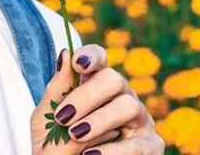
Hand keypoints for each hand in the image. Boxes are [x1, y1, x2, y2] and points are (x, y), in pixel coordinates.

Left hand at [30, 44, 165, 153]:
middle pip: (114, 79)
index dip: (91, 56)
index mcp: (96, 87)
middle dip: (87, 96)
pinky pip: (137, 144)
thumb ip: (57, 90)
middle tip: (63, 118)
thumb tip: (65, 54)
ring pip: (128, 106)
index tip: (78, 64)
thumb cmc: (56, 149)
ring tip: (75, 136)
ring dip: (99, 121)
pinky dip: (112, 150)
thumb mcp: (47, 121)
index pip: (99, 59)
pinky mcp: (151, 146)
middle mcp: (121, 97)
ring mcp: (140, 120)